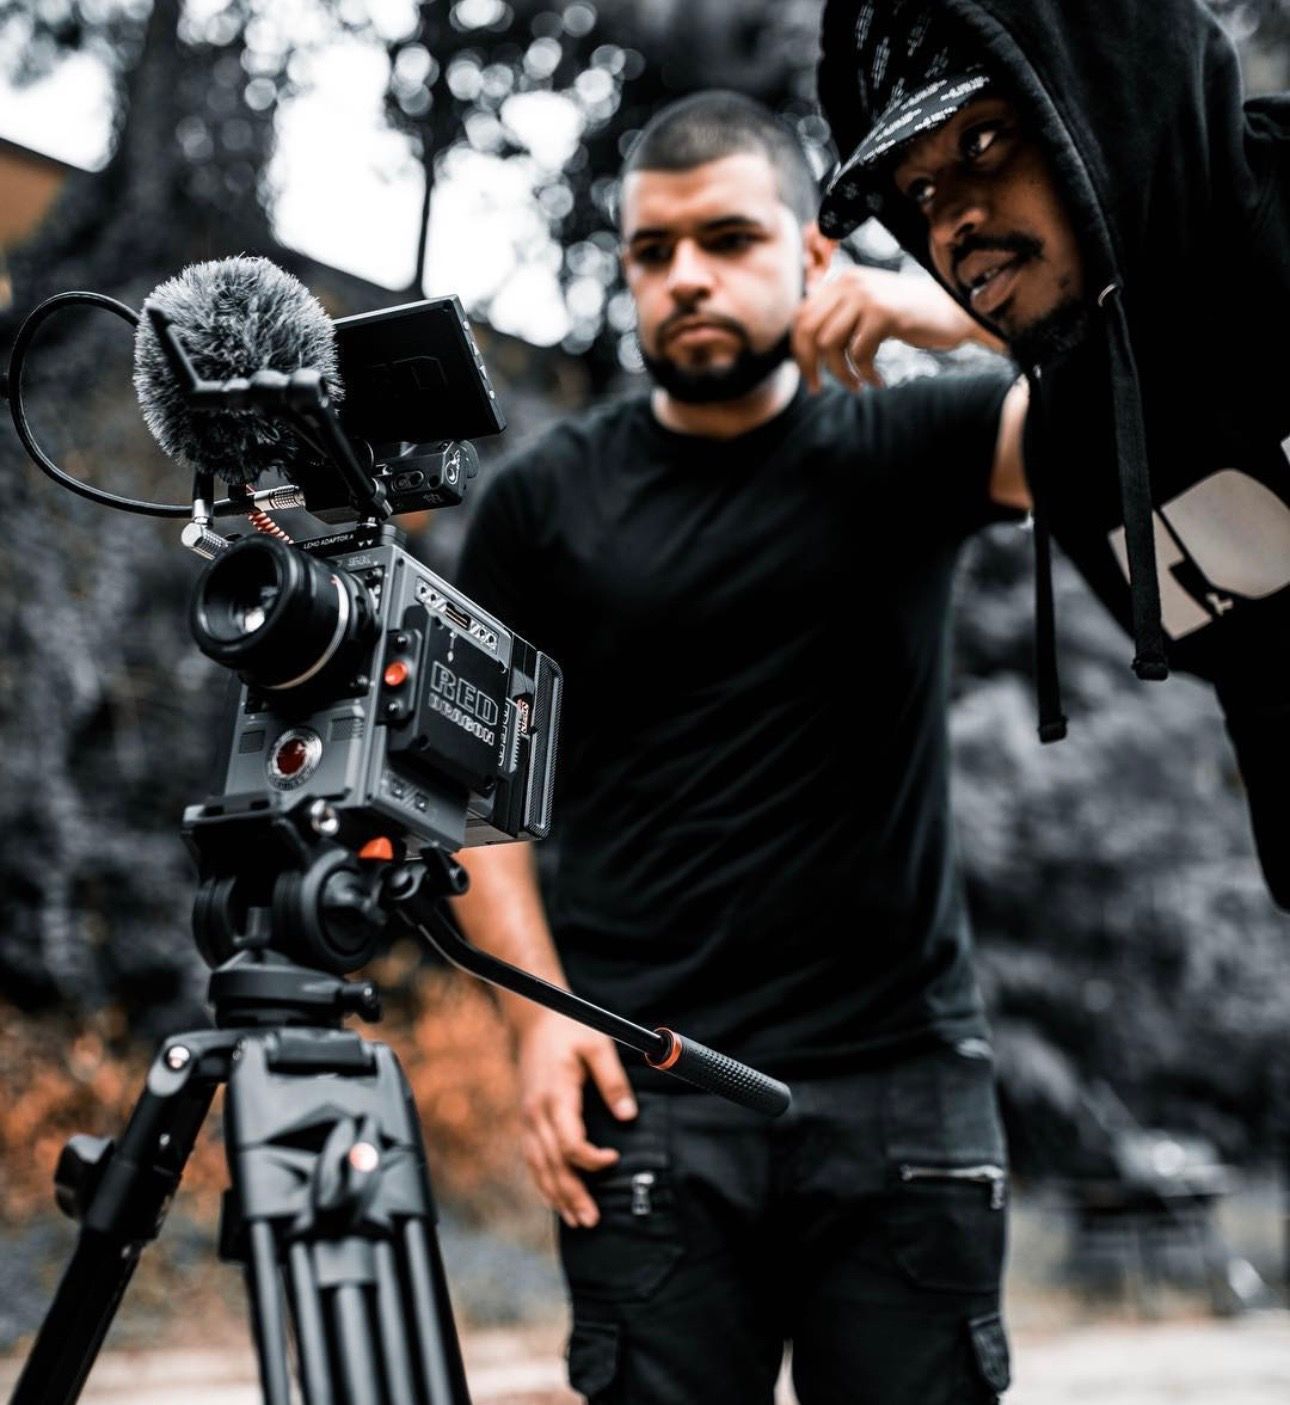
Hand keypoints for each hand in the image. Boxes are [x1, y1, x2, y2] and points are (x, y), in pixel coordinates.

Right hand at [514, 1010, 636, 1228]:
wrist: (536, 1016)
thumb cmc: (570, 1028)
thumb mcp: (598, 1046)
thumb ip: (613, 1082)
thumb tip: (629, 1116)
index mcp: (555, 1095)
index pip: (569, 1142)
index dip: (591, 1159)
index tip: (614, 1158)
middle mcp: (537, 1112)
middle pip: (552, 1164)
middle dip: (572, 1194)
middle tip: (592, 1220)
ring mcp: (528, 1117)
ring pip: (538, 1166)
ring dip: (556, 1195)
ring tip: (576, 1220)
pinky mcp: (528, 1118)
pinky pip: (532, 1158)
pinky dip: (542, 1182)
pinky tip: (555, 1199)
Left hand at [791, 264, 991, 393]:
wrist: (953, 311)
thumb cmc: (908, 318)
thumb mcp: (866, 312)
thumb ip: (837, 320)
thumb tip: (803, 350)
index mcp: (840, 282)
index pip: (800, 317)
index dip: (799, 351)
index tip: (809, 376)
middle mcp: (849, 283)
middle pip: (809, 331)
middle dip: (810, 366)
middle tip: (818, 388)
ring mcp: (867, 296)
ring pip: (831, 345)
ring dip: (841, 374)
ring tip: (857, 386)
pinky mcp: (884, 313)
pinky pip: (859, 354)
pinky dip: (866, 374)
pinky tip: (878, 381)